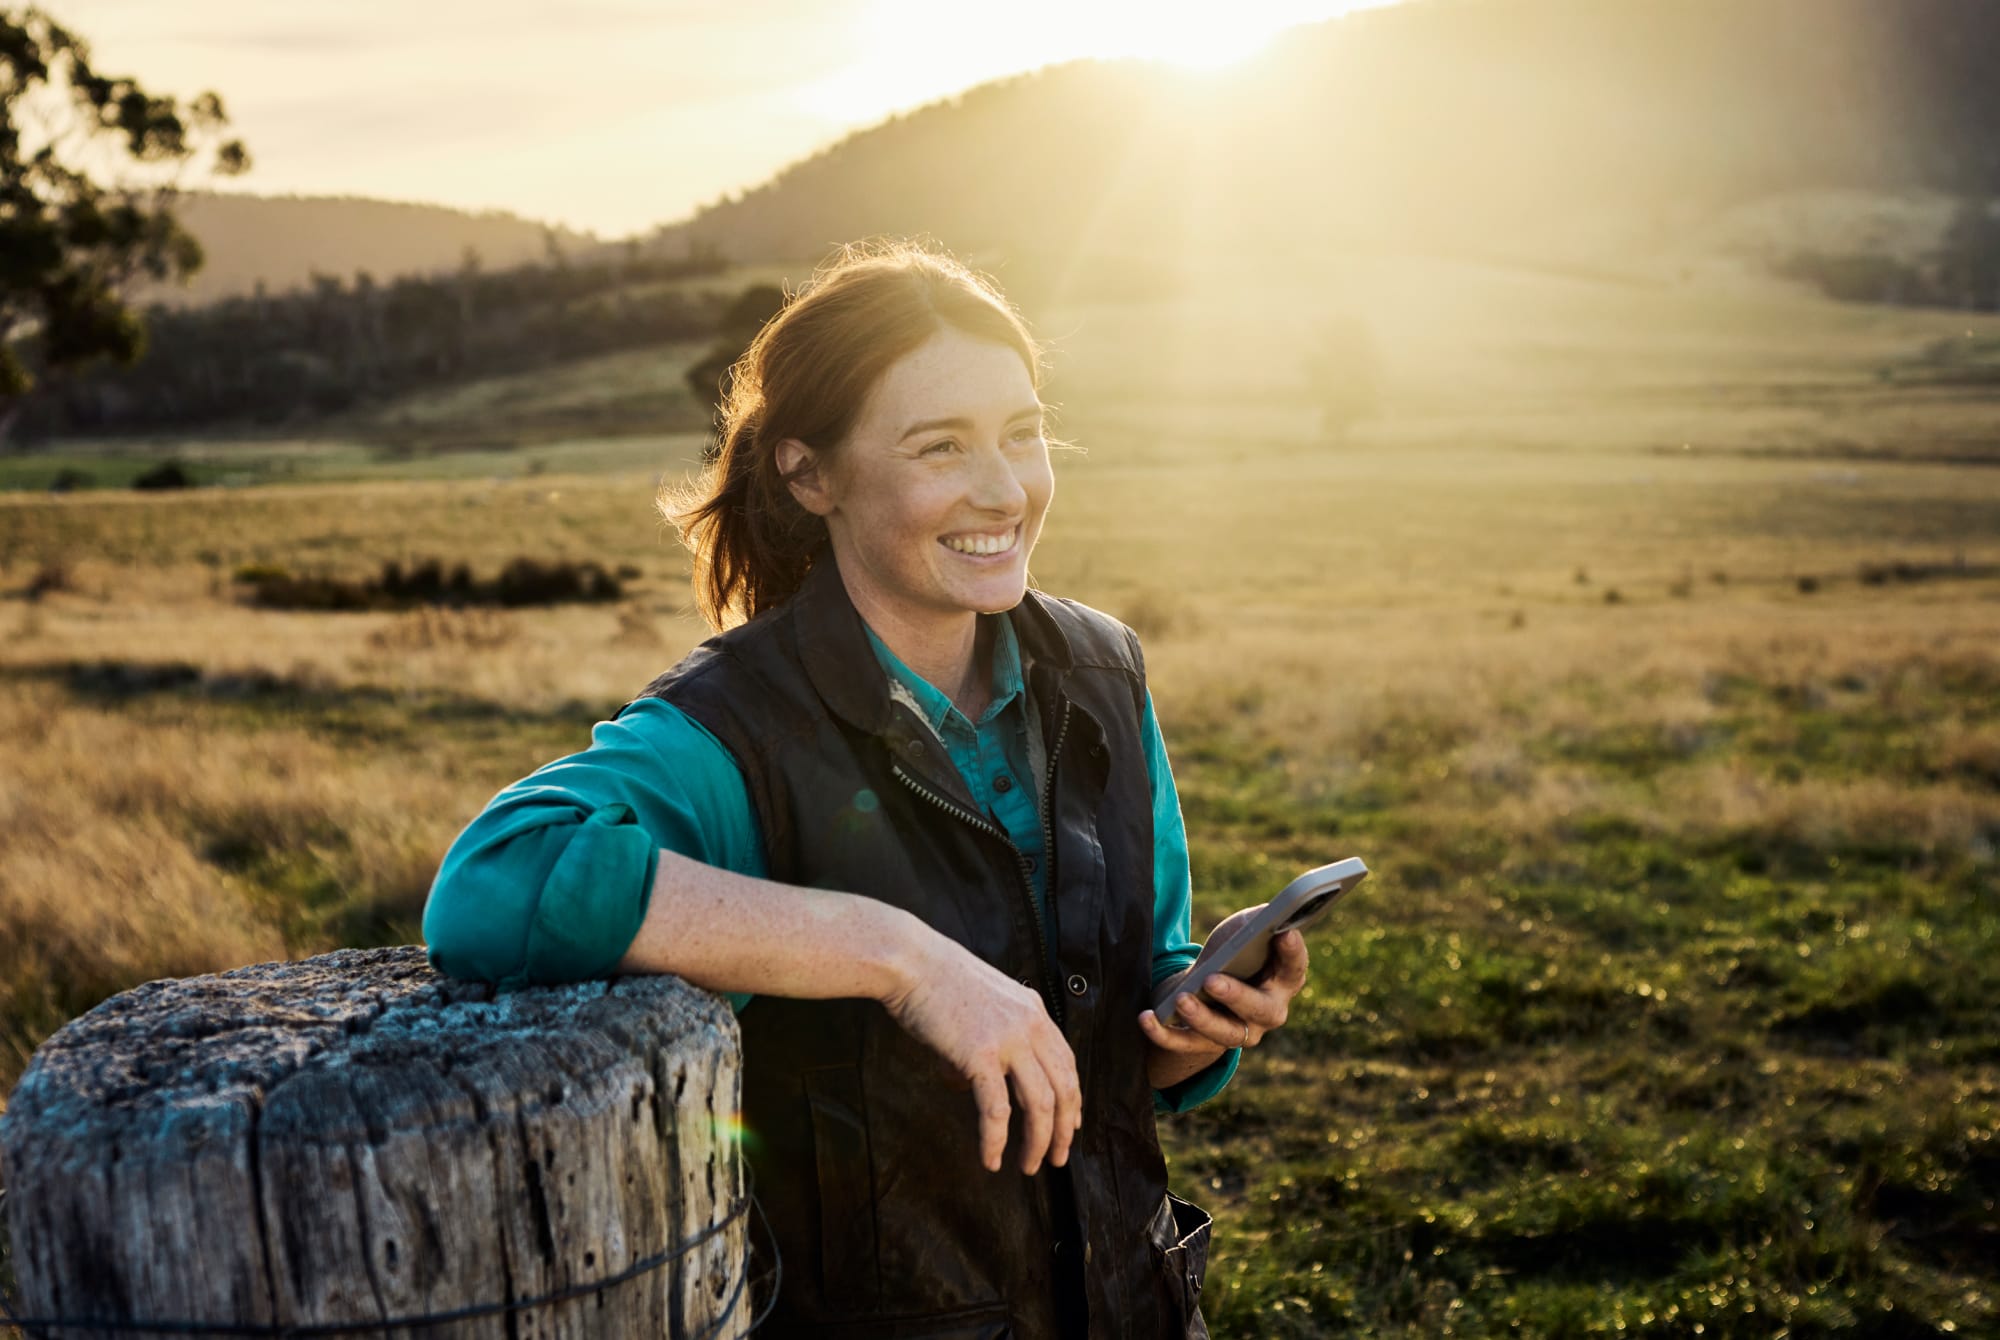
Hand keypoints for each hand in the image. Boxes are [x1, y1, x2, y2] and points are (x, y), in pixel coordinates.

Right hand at [879, 929, 1080, 1175]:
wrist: (911, 962)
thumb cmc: (936, 981)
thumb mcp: (982, 1005)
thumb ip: (989, 1042)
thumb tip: (969, 1084)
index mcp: (1034, 1011)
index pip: (1067, 1063)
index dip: (1073, 1100)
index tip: (1069, 1127)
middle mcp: (1031, 1026)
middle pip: (1063, 1089)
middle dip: (1063, 1131)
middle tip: (1058, 1159)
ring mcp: (1009, 1040)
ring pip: (1039, 1105)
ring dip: (1038, 1143)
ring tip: (1029, 1166)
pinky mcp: (980, 1055)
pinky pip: (996, 1110)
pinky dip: (995, 1140)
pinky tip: (991, 1159)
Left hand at [1137, 923, 1309, 1054]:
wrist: (1203, 987)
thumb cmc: (1231, 954)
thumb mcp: (1242, 932)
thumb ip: (1256, 923)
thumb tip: (1266, 915)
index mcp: (1282, 982)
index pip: (1294, 970)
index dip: (1293, 954)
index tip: (1284, 934)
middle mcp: (1267, 1014)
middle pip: (1260, 1011)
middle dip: (1237, 996)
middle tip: (1212, 980)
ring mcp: (1237, 1033)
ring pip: (1224, 1034)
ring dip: (1202, 1017)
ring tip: (1181, 999)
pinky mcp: (1202, 1044)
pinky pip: (1183, 1044)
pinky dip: (1163, 1033)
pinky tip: (1146, 1017)